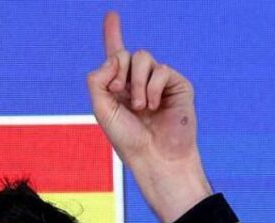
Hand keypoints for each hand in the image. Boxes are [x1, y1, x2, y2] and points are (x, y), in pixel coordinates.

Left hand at [87, 11, 210, 222]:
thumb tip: (114, 59)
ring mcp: (158, 82)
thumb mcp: (102, 110)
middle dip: (118, 70)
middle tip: (118, 92)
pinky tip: (154, 106)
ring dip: (136, 82)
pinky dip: (153, 87)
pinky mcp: (177, 84)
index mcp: (118, 87)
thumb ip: (97, 80)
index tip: (112, 14)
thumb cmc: (128, 139)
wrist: (155, 157)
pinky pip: (161, 69)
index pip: (115, 57)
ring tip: (140, 106)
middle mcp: (138, 81)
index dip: (113, 34)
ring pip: (143, 57)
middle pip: (125, 53)